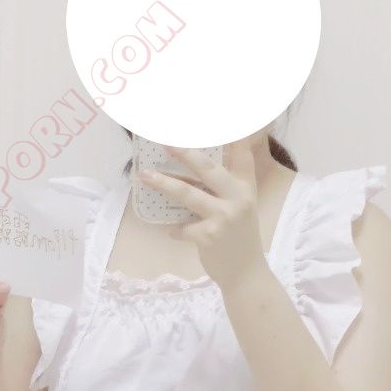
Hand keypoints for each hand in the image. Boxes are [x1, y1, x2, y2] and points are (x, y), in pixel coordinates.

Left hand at [138, 142, 266, 292]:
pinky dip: (174, 229)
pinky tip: (171, 231)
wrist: (246, 275)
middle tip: (163, 140)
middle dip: (183, 151)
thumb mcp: (239, 209)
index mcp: (246, 188)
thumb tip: (187, 173)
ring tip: (144, 175)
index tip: (220, 116)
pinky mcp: (209, 236)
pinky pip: (182, 227)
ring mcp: (224, 217)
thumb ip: (222, 190)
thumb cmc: (239, 239)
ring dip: (163, 183)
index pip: (242, 153)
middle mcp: (238, 198)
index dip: (233, 133)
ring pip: (187, 193)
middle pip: (207, 167)